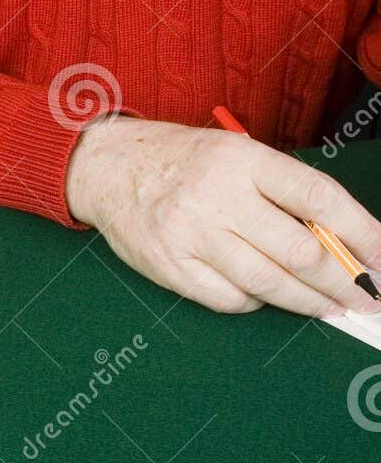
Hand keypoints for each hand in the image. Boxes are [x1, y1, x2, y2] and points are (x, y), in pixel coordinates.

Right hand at [64, 116, 380, 318]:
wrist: (107, 166)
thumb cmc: (183, 162)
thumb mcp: (236, 155)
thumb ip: (283, 193)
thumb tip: (345, 244)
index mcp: (242, 159)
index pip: (319, 199)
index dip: (362, 234)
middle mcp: (216, 194)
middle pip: (300, 252)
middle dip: (342, 283)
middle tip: (363, 299)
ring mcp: (189, 232)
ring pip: (268, 283)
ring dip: (308, 302)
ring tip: (329, 307)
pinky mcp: (168, 264)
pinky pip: (229, 298)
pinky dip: (256, 302)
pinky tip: (264, 295)